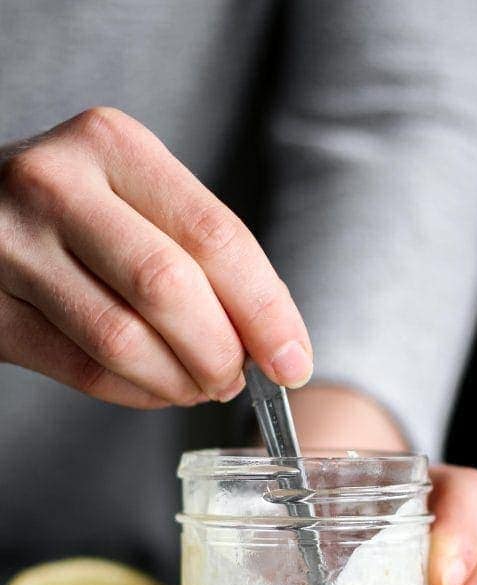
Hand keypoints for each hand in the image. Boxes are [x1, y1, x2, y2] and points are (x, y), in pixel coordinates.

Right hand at [0, 108, 311, 406]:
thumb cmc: (80, 212)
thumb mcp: (139, 198)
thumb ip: (201, 255)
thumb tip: (275, 343)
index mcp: (112, 144)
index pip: (213, 235)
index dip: (265, 311)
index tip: (293, 360)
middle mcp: (55, 183)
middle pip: (168, 288)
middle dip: (220, 353)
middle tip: (235, 379)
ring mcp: (11, 246)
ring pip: (122, 340)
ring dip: (178, 381)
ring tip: (197, 385)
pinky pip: (82, 371)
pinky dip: (136, 394)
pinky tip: (156, 388)